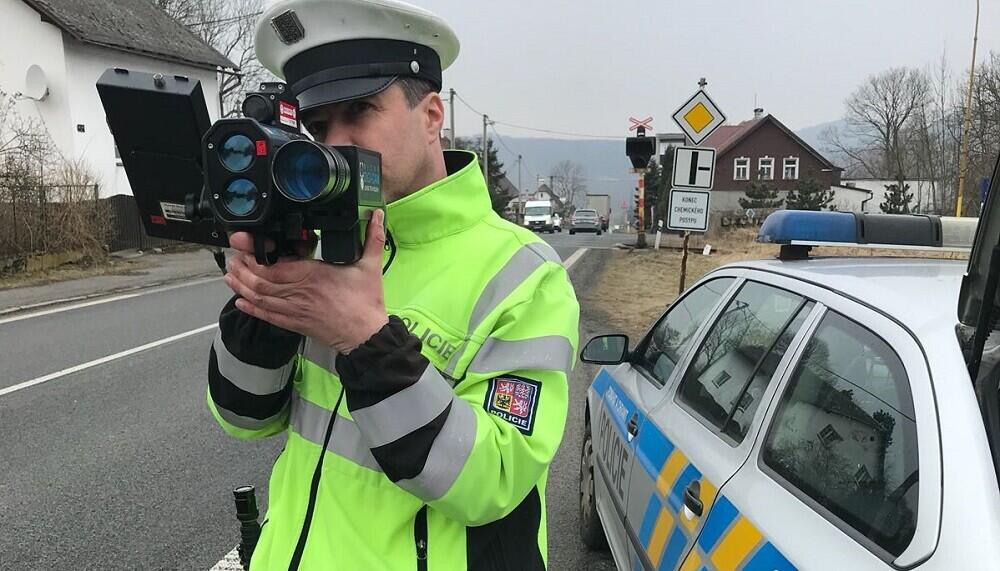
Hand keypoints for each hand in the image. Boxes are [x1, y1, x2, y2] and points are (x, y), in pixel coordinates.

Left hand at [223, 210, 389, 353]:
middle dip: (242, 270)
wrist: (365, 335)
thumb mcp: (370, 266)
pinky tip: (240, 302)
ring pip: (260, 298)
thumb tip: (377, 215)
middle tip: (233, 259)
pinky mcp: (295, 324)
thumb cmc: (366, 303)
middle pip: (260, 281)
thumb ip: (373, 238)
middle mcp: (299, 293)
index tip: (245, 247)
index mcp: (313, 275)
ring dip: (241, 287)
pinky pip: (268, 316)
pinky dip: (252, 309)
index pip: (274, 266)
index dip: (254, 258)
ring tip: (230, 276)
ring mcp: (295, 310)